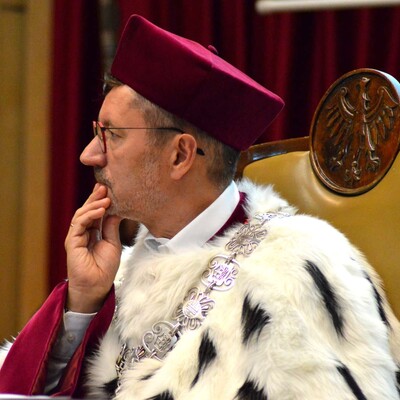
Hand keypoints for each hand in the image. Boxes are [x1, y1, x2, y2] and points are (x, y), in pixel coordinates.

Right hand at [65, 183, 121, 312]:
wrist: (97, 286)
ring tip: (106, 199)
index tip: (109, 188)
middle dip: (96, 197)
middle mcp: (83, 232)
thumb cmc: (105, 267)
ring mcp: (76, 236)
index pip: (96, 212)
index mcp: (93, 231)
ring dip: (94, 204)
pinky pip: (79, 224)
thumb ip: (111, 226)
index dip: (101, 200)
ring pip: (82, 214)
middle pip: (87, 210)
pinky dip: (89, 215)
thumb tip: (116, 209)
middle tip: (105, 186)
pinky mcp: (72, 242)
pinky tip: (100, 210)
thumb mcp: (113, 242)